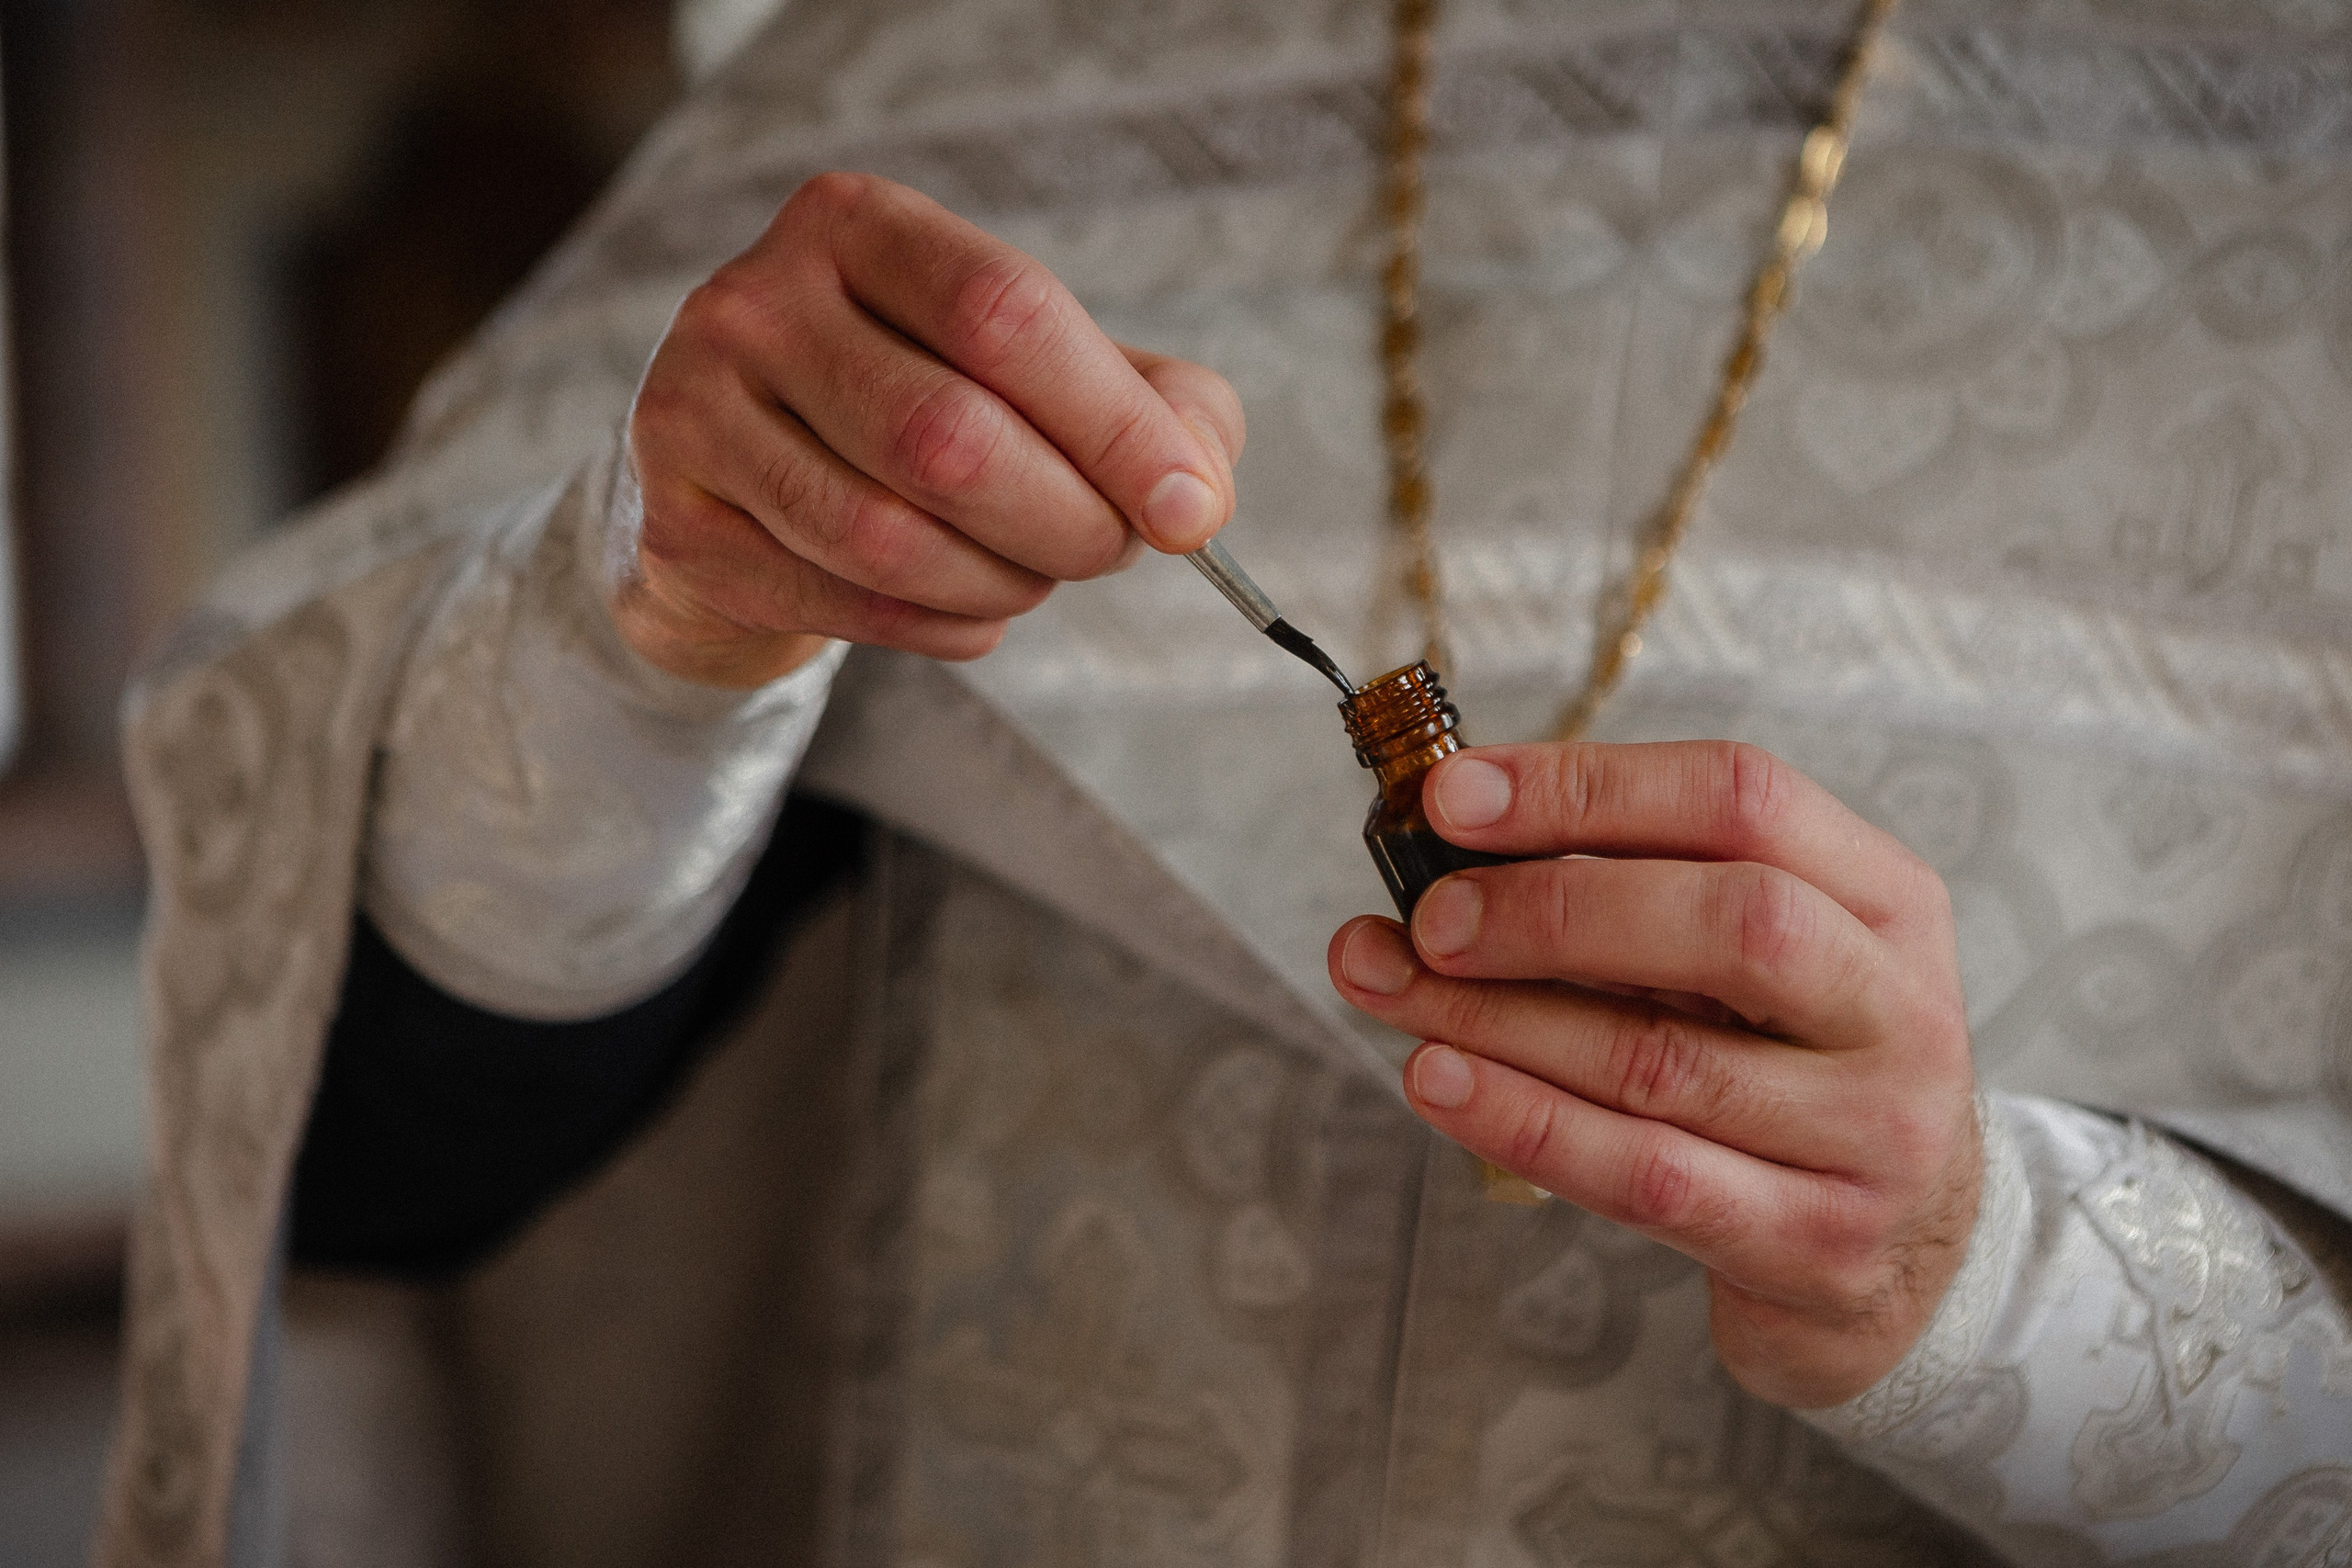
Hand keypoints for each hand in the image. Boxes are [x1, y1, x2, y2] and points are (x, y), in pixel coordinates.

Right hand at [618, 172, 1244, 686]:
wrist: (745, 477)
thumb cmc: (920, 403)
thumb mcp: (1040, 369)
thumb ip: (1153, 406)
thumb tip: (1195, 495)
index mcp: (858, 225)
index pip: (1006, 313)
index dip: (1115, 424)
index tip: (1188, 510)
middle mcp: (757, 301)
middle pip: (949, 437)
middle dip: (1066, 522)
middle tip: (1108, 550)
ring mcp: (696, 412)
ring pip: (890, 537)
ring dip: (1002, 584)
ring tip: (1030, 575)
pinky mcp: (682, 526)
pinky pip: (849, 602)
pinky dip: (943, 628)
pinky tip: (967, 610)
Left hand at [1326, 740, 1979, 1408]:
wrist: (1915, 1256)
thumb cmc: (1795, 1068)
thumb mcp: (1761, 959)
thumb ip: (1636, 891)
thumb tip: (1448, 849)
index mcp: (1885, 897)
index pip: (1742, 798)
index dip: (1586, 788)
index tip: (1452, 797)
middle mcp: (1895, 1008)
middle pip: (1736, 924)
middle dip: (1555, 908)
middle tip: (1429, 917)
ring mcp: (1867, 1134)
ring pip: (1662, 1060)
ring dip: (1499, 1019)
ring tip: (1386, 986)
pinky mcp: (1813, 1244)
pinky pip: (1646, 1176)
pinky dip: (1524, 1122)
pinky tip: (1437, 1081)